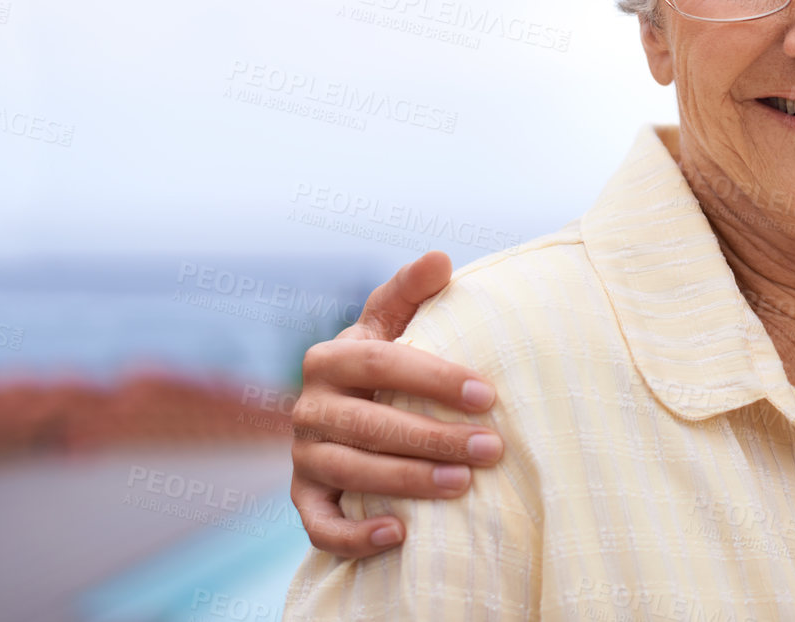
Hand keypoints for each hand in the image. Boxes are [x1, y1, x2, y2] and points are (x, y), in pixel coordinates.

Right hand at [289, 251, 505, 556]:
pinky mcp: (304, 498)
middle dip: (434, 438)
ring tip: (463, 485)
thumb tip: (441, 258)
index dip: (434, 379)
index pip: (382, 364)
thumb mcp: (393, 320)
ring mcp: (302, 456)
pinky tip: (400, 535)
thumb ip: (412, 290)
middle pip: (370, 424)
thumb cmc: (385, 360)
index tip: (488, 394)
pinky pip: (321, 526)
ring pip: (351, 473)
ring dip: (408, 483)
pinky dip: (355, 536)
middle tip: (492, 449)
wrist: (349, 406)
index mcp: (330, 357)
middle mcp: (308, 407)